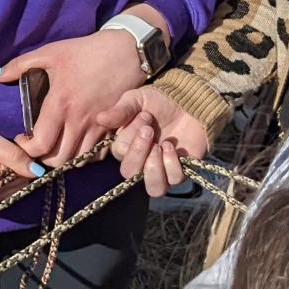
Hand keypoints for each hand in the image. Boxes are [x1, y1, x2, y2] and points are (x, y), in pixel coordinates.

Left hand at [0, 29, 151, 169]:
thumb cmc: (85, 51)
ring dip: (64, 158)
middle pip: (59, 160)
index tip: (21, 139)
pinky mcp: (114, 127)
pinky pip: (98, 154)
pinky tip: (77, 143)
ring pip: (79, 160)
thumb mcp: (50, 52)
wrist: (126, 50)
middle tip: (37, 146)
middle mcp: (79, 121)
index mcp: (60, 104)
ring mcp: (98, 126)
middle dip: (44, 159)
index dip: (26, 149)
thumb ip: (19, 65)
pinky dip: (86, 155)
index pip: (40, 145)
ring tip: (56, 145)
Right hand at [97, 85, 214, 196]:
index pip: (120, 153)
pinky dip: (172, 164)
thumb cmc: (159, 101)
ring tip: (160, 146)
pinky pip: (174, 180)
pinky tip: (172, 146)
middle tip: (150, 130)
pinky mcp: (180, 171)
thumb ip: (120, 111)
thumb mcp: (137, 100)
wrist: (189, 102)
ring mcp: (162, 170)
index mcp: (126, 147)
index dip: (131, 137)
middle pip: (131, 174)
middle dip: (139, 152)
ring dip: (154, 168)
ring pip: (154, 188)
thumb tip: (100, 118)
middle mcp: (141, 162)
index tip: (145, 115)